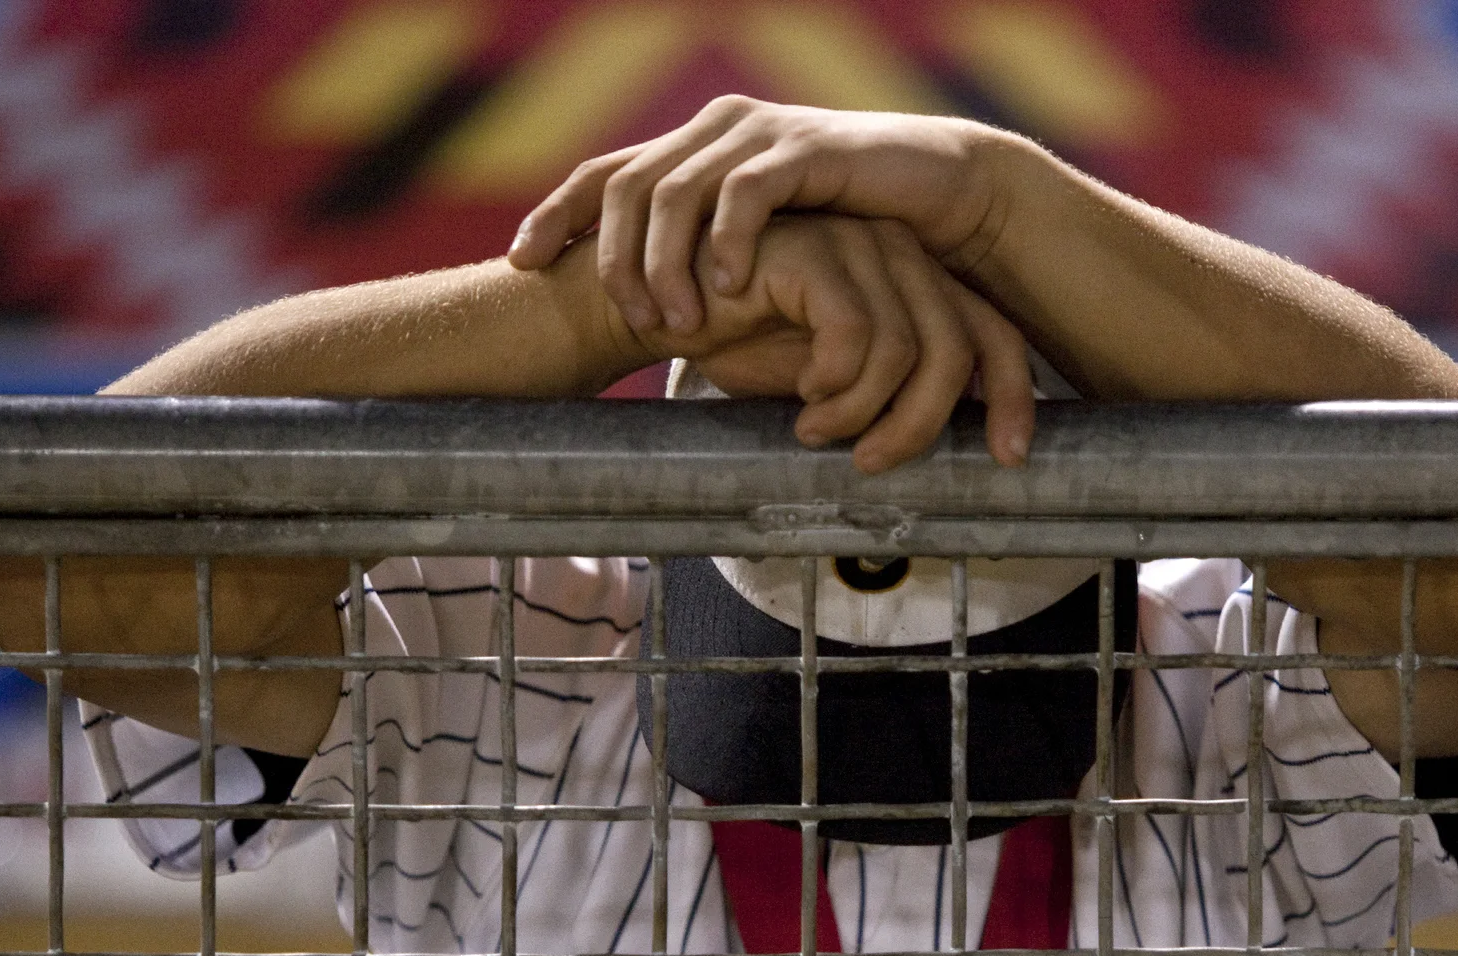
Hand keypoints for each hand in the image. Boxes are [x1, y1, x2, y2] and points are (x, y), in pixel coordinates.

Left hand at [511, 97, 1010, 338]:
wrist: (936, 195)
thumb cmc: (846, 236)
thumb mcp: (758, 249)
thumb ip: (699, 261)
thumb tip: (633, 312)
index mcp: (690, 149)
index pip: (601, 174)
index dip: (553, 214)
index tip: (521, 263)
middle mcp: (713, 129)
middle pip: (626, 185)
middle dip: (614, 258)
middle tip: (625, 320)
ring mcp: (756, 132)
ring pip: (676, 191)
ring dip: (666, 263)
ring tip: (676, 324)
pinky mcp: (803, 147)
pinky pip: (745, 192)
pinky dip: (729, 244)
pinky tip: (729, 290)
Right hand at [637, 213, 1033, 472]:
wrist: (657, 308)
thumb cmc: (741, 346)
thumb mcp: (830, 383)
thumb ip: (887, 396)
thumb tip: (943, 448)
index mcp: (914, 286)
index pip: (995, 336)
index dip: (1016, 399)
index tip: (1010, 463)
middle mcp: (899, 256)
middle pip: (959, 351)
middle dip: (920, 425)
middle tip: (868, 464)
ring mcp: (858, 245)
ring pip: (908, 350)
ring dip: (861, 411)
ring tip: (813, 429)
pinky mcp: (816, 249)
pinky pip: (856, 333)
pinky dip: (833, 384)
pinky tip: (799, 399)